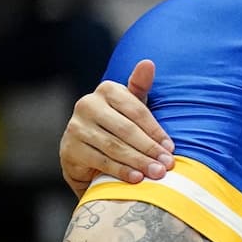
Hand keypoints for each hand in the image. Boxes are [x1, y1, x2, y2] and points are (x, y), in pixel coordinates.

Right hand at [59, 59, 173, 197]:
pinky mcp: (70, 148)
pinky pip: (100, 160)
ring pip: (114, 146)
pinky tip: (136, 178)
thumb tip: (148, 63)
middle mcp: (87, 104)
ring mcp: (76, 127)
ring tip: (156, 173)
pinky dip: (120, 170)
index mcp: (106, 90)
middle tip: (167, 165)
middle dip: (149, 149)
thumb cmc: (118, 124)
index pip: (136, 110)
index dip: (155, 131)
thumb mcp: (131, 105)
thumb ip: (140, 86)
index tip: (171, 148)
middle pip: (126, 129)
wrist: (87, 152)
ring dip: (138, 162)